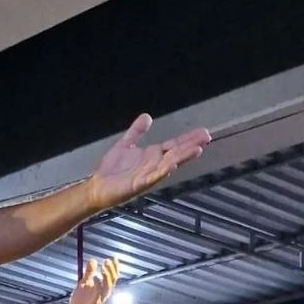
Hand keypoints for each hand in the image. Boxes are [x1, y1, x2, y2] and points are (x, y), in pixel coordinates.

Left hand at [67, 256, 119, 303]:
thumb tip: (93, 260)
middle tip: (107, 260)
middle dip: (111, 270)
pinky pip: (98, 294)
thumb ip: (89, 273)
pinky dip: (98, 285)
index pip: (112, 277)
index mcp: (103, 288)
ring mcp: (99, 299)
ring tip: (104, 267)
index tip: (115, 258)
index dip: (115, 267)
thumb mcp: (84, 283)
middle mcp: (104, 293)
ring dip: (107, 276)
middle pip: (112, 281)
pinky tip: (96, 277)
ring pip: (107, 287)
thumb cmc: (81, 300)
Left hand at [87, 114, 210, 210]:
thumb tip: (147, 116)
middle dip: (191, 145)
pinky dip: (162, 172)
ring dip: (182, 157)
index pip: (174, 145)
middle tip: (206, 138)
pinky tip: (172, 166)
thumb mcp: (124, 145)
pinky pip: (153, 177)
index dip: (188, 138)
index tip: (203, 132)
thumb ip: (136, 131)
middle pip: (176, 153)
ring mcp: (148, 175)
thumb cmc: (110, 170)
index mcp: (152, 155)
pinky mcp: (139, 184)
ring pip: (169, 164)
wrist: (96, 187)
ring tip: (197, 149)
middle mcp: (153, 165)